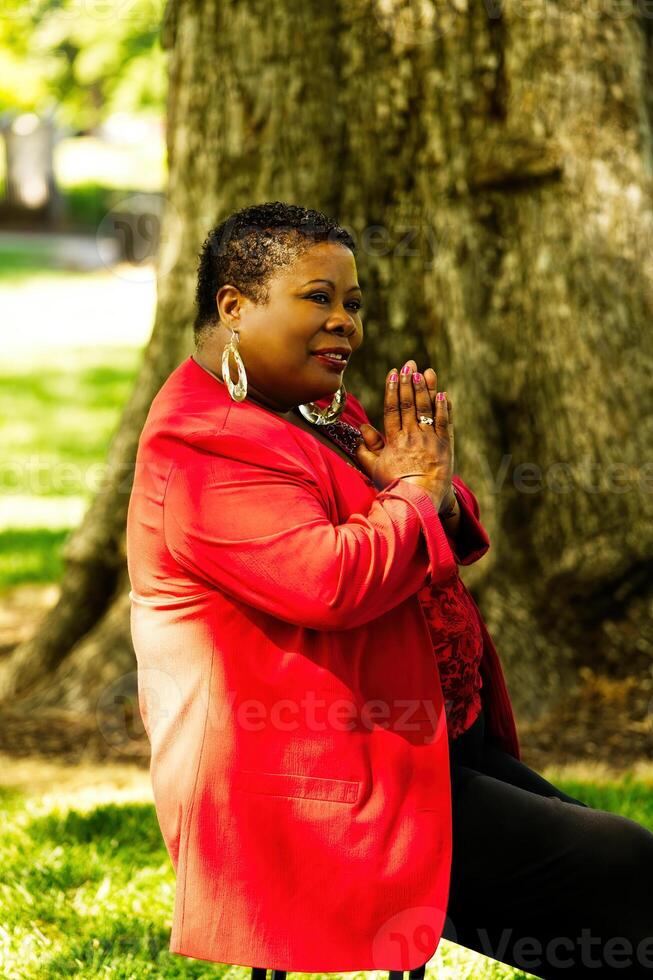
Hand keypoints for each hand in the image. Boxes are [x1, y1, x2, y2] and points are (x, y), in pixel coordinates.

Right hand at [355, 359, 453, 497]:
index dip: (392, 390)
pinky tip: (442, 394)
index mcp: (393, 440)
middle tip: (409, 364)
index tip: (393, 373)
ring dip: (425, 389)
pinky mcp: (445, 446)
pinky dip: (443, 408)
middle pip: (409, 404)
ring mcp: (429, 440)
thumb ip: (365, 449)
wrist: (418, 501)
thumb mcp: (374, 469)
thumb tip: (362, 429)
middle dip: (409, 382)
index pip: (392, 409)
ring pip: (426, 409)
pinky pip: (444, 423)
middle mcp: (411, 436)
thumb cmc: (394, 486)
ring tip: (425, 372)